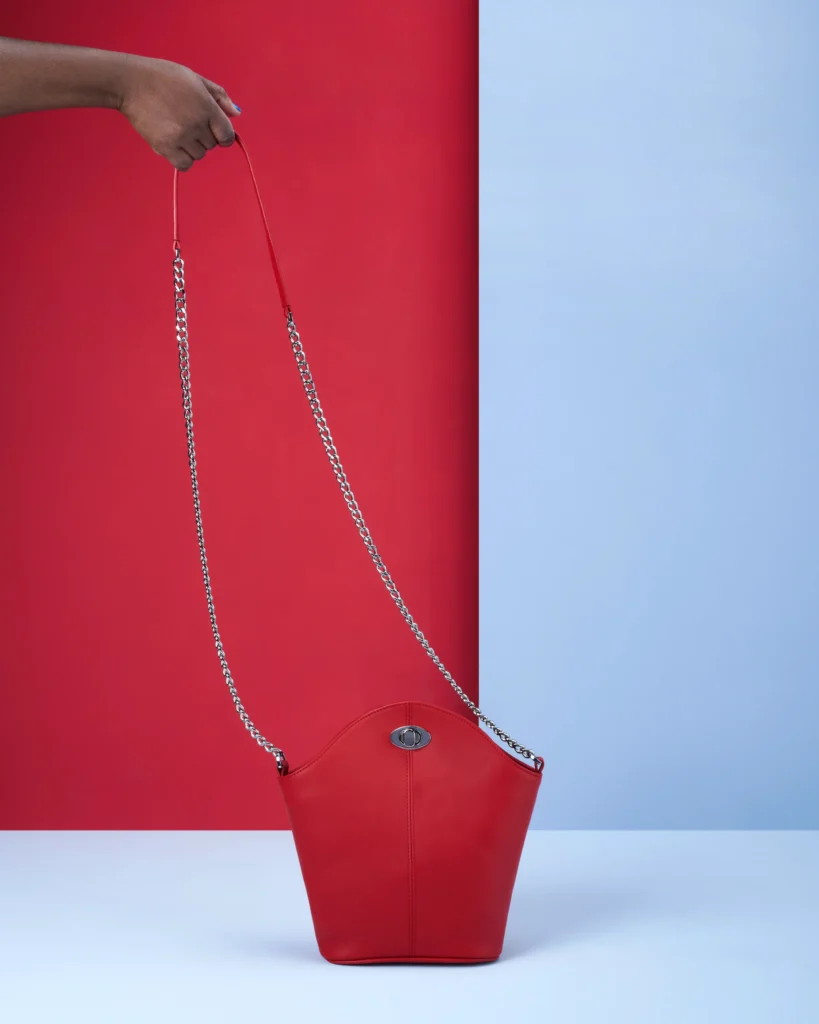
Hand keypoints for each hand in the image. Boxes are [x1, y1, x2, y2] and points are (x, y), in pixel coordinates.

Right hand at [118, 55, 240, 170]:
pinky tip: (174, 145)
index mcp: (207, 107)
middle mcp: (197, 124)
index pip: (227, 135)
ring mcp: (182, 137)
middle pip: (212, 145)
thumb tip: (236, 114)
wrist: (131, 82)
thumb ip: (219, 96)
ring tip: (177, 129)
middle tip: (186, 121)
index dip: (222, 135)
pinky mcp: (166, 147)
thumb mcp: (196, 79)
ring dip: (191, 147)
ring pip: (199, 155)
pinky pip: (185, 165)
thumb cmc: (163, 77)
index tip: (213, 131)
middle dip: (203, 136)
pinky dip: (182, 159)